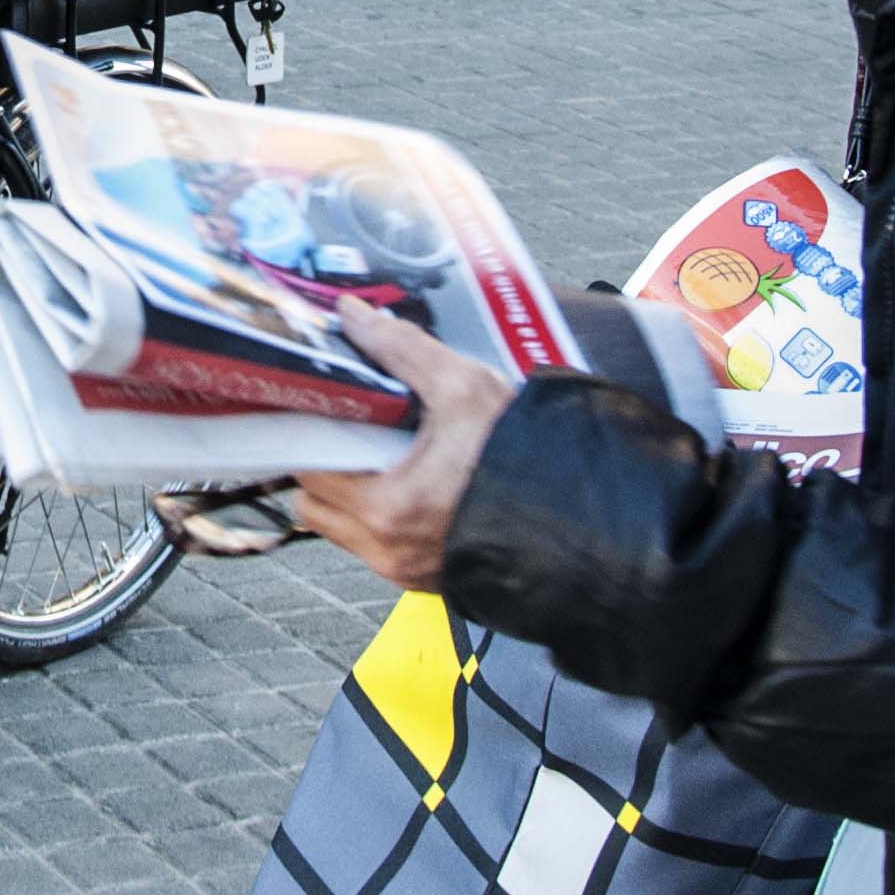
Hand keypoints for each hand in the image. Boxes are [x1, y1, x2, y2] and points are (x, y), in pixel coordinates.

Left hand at [290, 301, 516, 596]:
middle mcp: (389, 549)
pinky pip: (379, 544)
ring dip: (350, 489)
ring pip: (342, 528)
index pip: (307, 466)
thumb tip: (355, 317)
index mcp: (388, 507)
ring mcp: (407, 569)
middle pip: (315, 501)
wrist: (587, 514)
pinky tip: (413, 477)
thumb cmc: (530, 460)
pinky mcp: (428, 577)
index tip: (312, 402)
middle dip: (324, 460)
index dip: (306, 429)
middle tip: (350, 422)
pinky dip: (383, 510)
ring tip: (383, 449)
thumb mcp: (465, 388)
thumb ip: (400, 349)